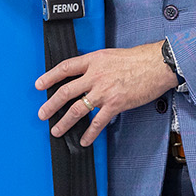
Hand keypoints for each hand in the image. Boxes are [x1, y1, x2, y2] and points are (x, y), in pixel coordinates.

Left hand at [35, 41, 178, 146]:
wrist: (157, 64)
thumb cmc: (138, 59)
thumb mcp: (111, 55)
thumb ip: (96, 65)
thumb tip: (86, 74)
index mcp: (93, 60)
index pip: (65, 68)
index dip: (49, 76)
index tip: (39, 84)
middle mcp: (95, 75)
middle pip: (65, 91)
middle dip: (50, 105)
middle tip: (42, 113)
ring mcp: (104, 91)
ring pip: (76, 109)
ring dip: (64, 122)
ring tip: (56, 130)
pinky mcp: (115, 104)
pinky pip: (97, 122)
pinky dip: (89, 133)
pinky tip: (84, 140)